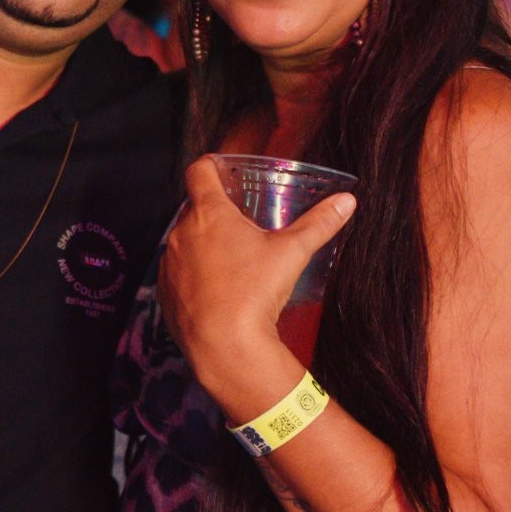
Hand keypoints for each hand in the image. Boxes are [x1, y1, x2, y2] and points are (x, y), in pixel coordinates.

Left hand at [158, 155, 355, 388]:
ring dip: (202, 243)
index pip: (199, 171)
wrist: (225, 346)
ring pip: (184, 241)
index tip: (222, 170)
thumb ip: (319, 224)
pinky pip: (177, 272)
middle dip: (213, 211)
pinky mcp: (164, 292)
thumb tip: (346, 202)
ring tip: (230, 259)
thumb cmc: (255, 292)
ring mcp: (169, 263)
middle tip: (238, 221)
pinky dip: (192, 273)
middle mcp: (182, 233)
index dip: (211, 165)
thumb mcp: (292, 253)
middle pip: (193, 207)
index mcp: (209, 213)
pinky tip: (215, 288)